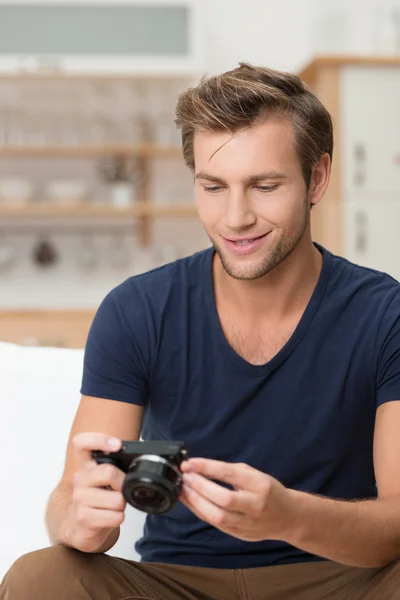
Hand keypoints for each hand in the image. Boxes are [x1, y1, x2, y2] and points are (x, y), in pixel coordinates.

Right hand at [66, 432, 126, 551]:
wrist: (78, 526)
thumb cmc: (96, 499)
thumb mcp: (102, 479)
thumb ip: (114, 466)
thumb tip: (138, 461)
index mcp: (85, 464)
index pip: (82, 442)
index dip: (99, 439)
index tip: (117, 445)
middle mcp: (79, 478)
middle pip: (109, 472)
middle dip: (123, 483)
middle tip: (121, 489)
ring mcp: (79, 498)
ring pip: (117, 499)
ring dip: (122, 505)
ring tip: (113, 506)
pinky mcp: (84, 518)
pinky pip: (115, 516)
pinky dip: (118, 518)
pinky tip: (110, 517)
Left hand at [180, 458, 296, 541]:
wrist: (288, 517)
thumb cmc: (268, 490)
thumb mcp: (255, 474)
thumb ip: (230, 471)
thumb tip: (200, 467)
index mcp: (259, 484)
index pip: (229, 474)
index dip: (206, 468)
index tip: (188, 463)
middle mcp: (254, 505)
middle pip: (223, 498)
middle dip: (199, 487)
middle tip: (184, 476)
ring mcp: (247, 523)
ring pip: (217, 516)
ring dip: (195, 501)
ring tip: (182, 489)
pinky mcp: (239, 535)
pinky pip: (214, 524)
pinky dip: (199, 511)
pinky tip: (189, 501)